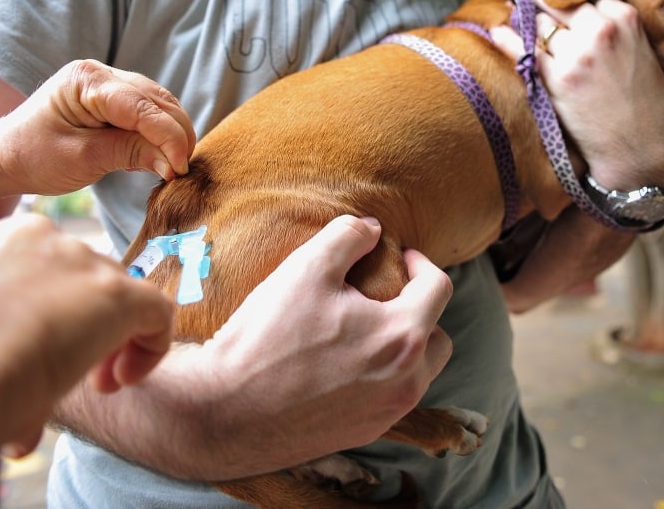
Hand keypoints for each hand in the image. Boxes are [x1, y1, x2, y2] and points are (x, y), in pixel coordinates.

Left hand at [0, 58, 196, 198]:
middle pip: (157, 100)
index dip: (168, 136)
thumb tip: (174, 164)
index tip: (181, 167)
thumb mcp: (82, 159)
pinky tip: (161, 154)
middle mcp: (101, 73)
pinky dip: (160, 132)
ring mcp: (107, 82)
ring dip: (172, 132)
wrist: (4, 156)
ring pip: (158, 103)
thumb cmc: (33, 157)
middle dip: (176, 134)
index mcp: (87, 81)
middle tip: (183, 170)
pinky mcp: (112, 98)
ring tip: (175, 165)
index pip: (142, 106)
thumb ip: (129, 154)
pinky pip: (148, 110)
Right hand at [0, 214, 174, 508]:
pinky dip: (149, 348)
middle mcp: (36, 238)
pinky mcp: (116, 293)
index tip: (28, 351)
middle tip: (62, 374)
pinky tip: (118, 382)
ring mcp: (78, 260)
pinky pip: (156, 313)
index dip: (41, 310)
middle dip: (77, 326)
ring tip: (93, 384)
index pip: (33, 266)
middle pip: (77, 279)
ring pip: (114, 295)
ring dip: (109, 340)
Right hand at [202, 216, 453, 463]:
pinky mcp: (363, 434)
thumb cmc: (267, 336)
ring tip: (364, 329)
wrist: (225, 411)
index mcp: (402, 337)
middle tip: (385, 295)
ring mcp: (387, 414)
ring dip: (403, 346)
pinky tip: (342, 363)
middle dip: (419, 311)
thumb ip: (347, 237)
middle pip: (438, 337)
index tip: (397, 256)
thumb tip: (372, 229)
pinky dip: (380, 376)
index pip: (438, 289)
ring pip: (418, 372)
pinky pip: (390, 398)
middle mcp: (406, 382)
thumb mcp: (306, 267)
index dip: (420, 263)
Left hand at [490, 0, 663, 189]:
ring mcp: (577, 55)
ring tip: (517, 17)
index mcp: (625, 19)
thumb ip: (614, 29)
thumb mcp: (641, 53)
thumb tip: (579, 11)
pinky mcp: (557, 80)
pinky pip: (524, 51)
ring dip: (528, 23)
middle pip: (560, 5)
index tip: (557, 0)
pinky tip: (498, 32)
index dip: (572, 2)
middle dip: (544, 3)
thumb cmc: (644, 104)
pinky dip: (508, 39)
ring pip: (541, 25)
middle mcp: (600, 32)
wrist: (643, 149)